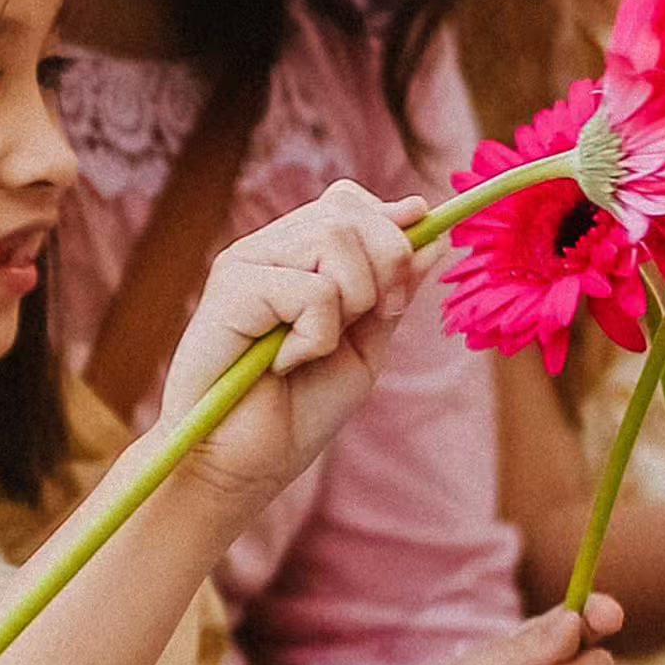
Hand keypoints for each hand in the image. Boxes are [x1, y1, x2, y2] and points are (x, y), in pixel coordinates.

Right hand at [163, 180, 429, 503]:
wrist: (242, 465)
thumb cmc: (296, 411)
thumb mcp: (365, 344)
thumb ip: (395, 289)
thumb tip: (436, 233)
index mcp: (295, 255)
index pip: (349, 200)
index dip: (391, 227)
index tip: (404, 283)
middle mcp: (266, 249)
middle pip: (349, 209)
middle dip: (387, 266)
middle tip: (374, 321)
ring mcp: (244, 264)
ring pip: (335, 236)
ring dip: (352, 302)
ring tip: (315, 348)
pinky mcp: (229, 291)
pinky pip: (311, 289)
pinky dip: (315, 337)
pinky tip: (283, 363)